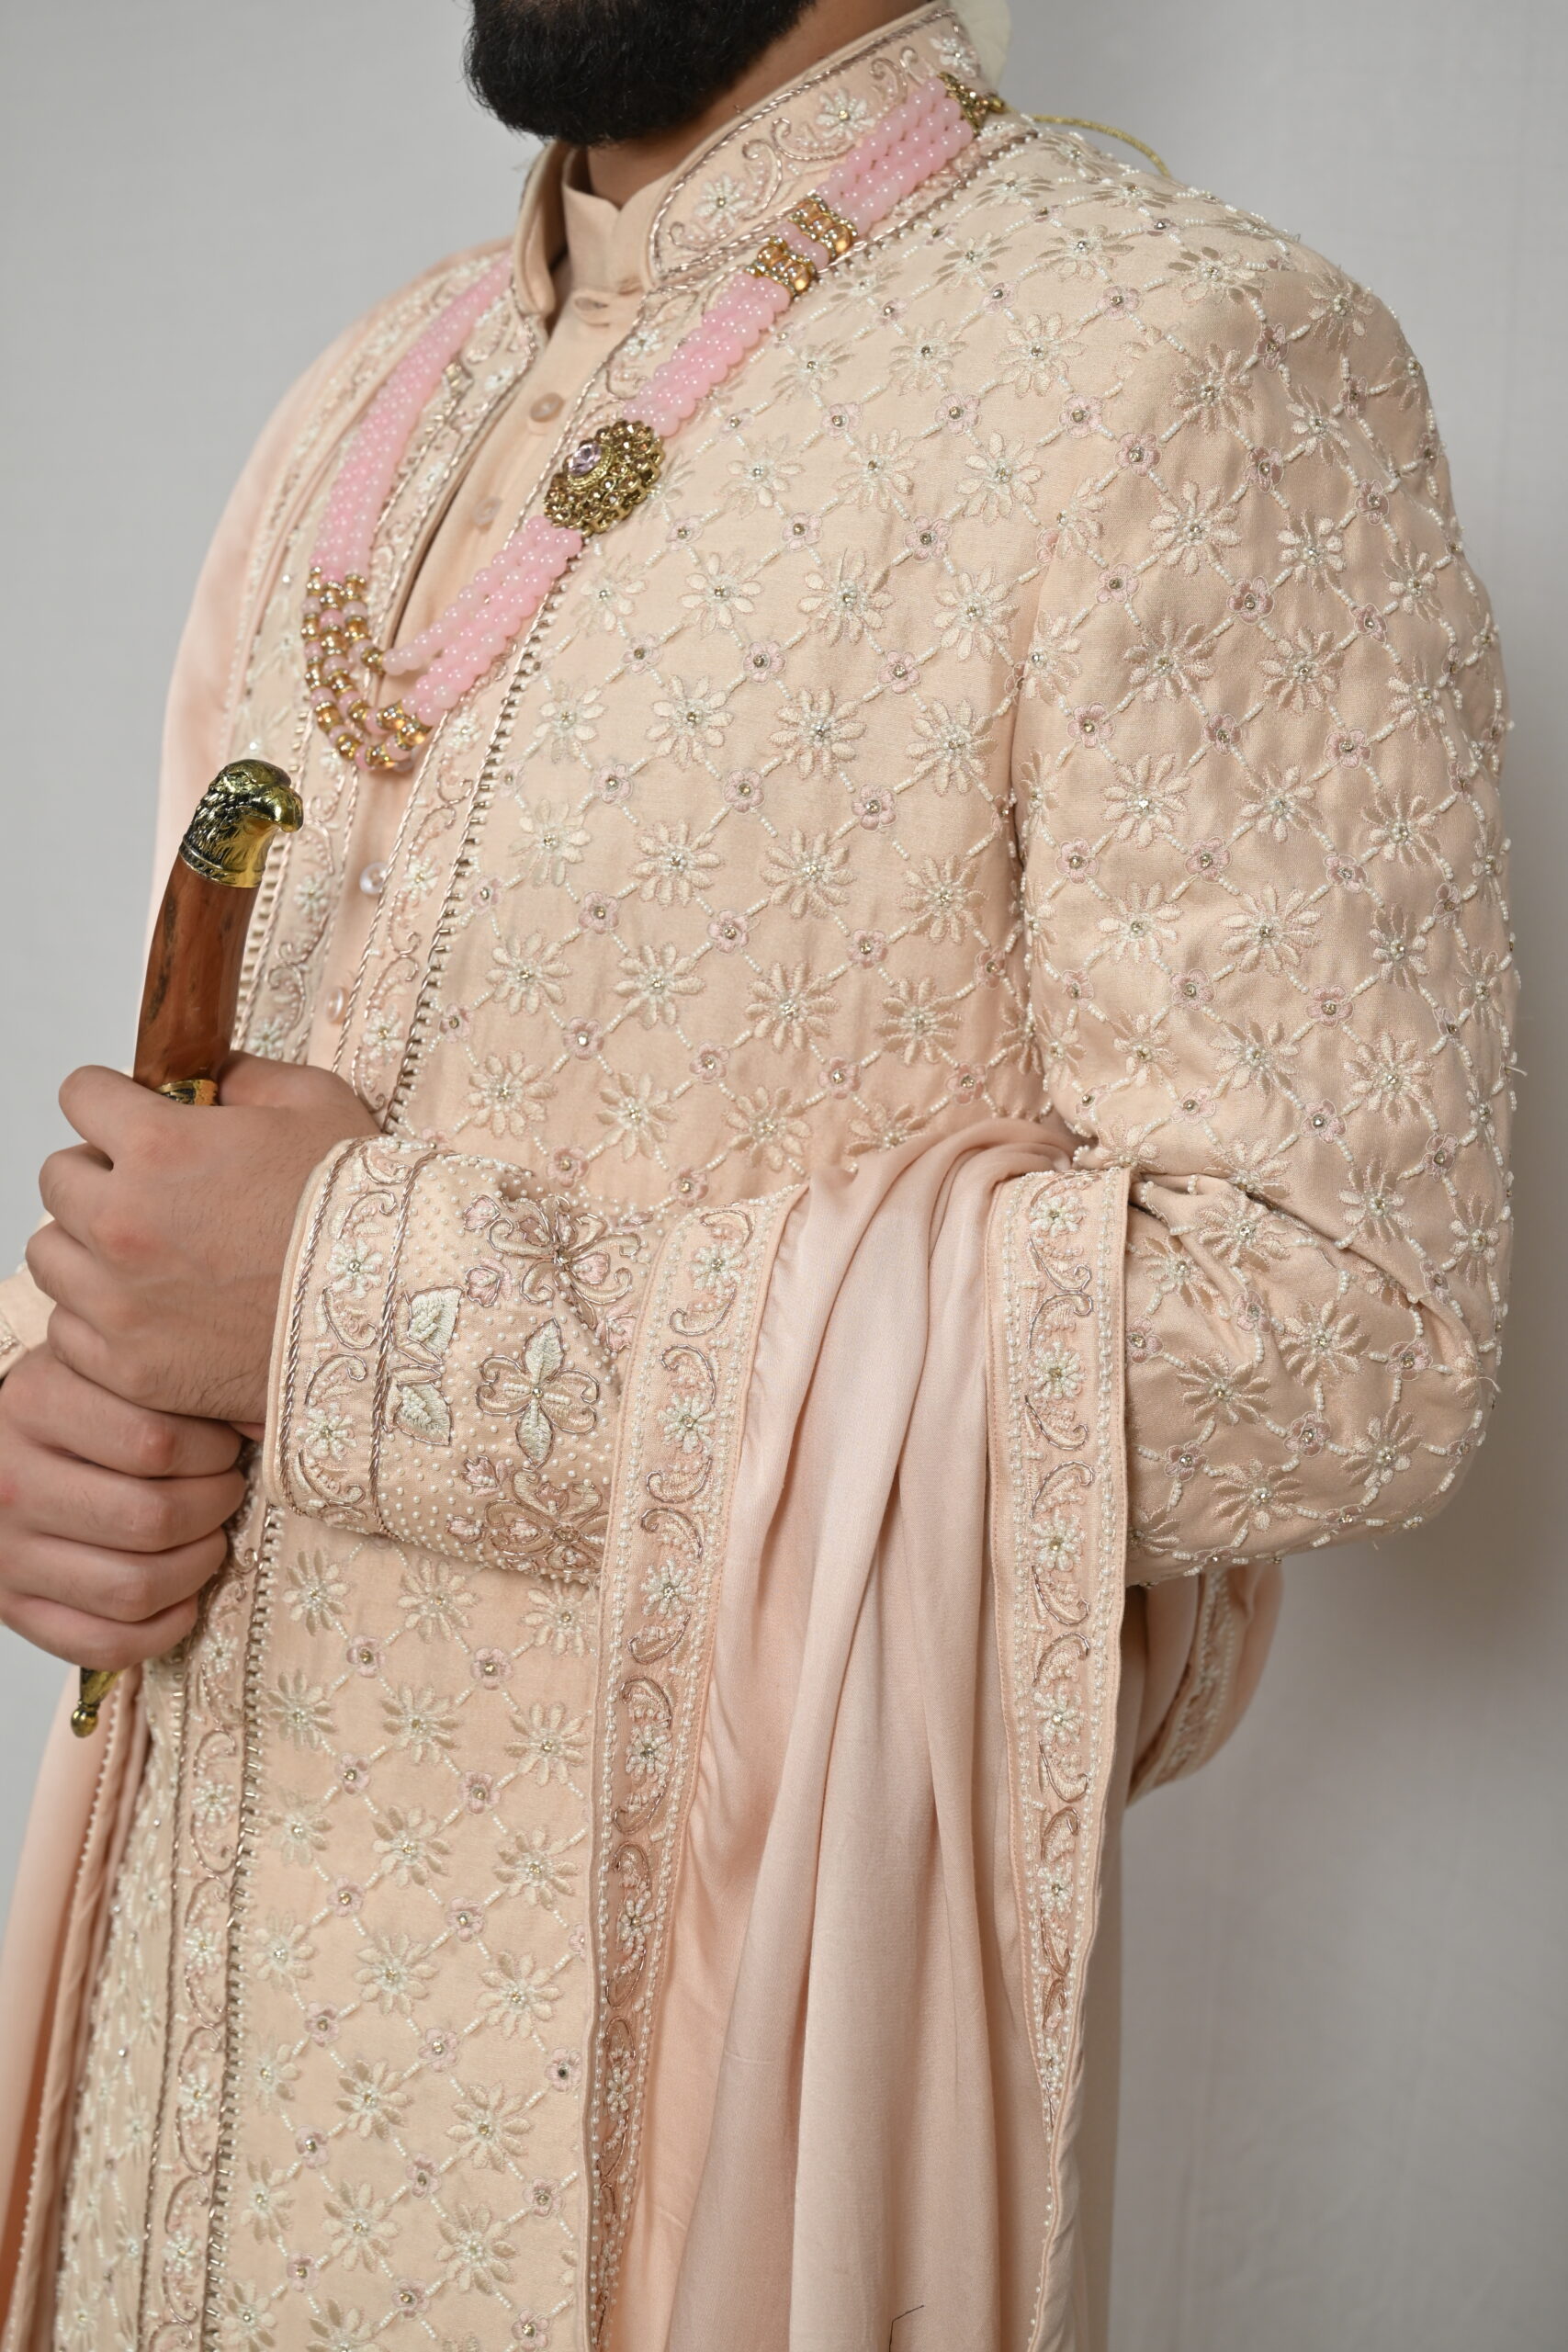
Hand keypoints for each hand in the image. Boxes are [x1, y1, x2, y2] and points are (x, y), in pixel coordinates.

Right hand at [0, 1343, 247, 1671]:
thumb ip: (176, 1382)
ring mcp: (8, 1553)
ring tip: (208, 1536)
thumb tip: (261, 1420)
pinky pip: (105, 1643)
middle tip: (225, 1489)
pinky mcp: (14, 1608)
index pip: (156, 1443)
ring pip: (134, 1588)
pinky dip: (161, 1629)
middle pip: (152, 1520)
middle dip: (214, 1507)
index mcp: (37, 1405)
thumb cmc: (75, 1403)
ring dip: (197, 1567)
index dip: (214, 1450)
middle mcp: (12, 1483)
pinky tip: (183, 1597)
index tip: (225, 1444)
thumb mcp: (112, 1366)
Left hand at [27, 1054, 378, 1426]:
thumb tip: (207, 1078)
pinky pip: (67, 1331)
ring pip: (49, 1256)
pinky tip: (152, 1311)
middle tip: (150, 1191)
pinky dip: (98, 1319)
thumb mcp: (318, 1104)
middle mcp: (123, 1222)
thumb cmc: (364, 1212)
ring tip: (145, 1256)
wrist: (397, 1317)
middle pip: (57, 1176)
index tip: (133, 1118)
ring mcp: (119, 1302)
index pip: (79, 1094)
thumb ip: (244, 1076)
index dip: (111, 1100)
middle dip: (98, 1173)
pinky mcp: (130, 1367)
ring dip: (87, 1247)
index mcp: (160, 1146)